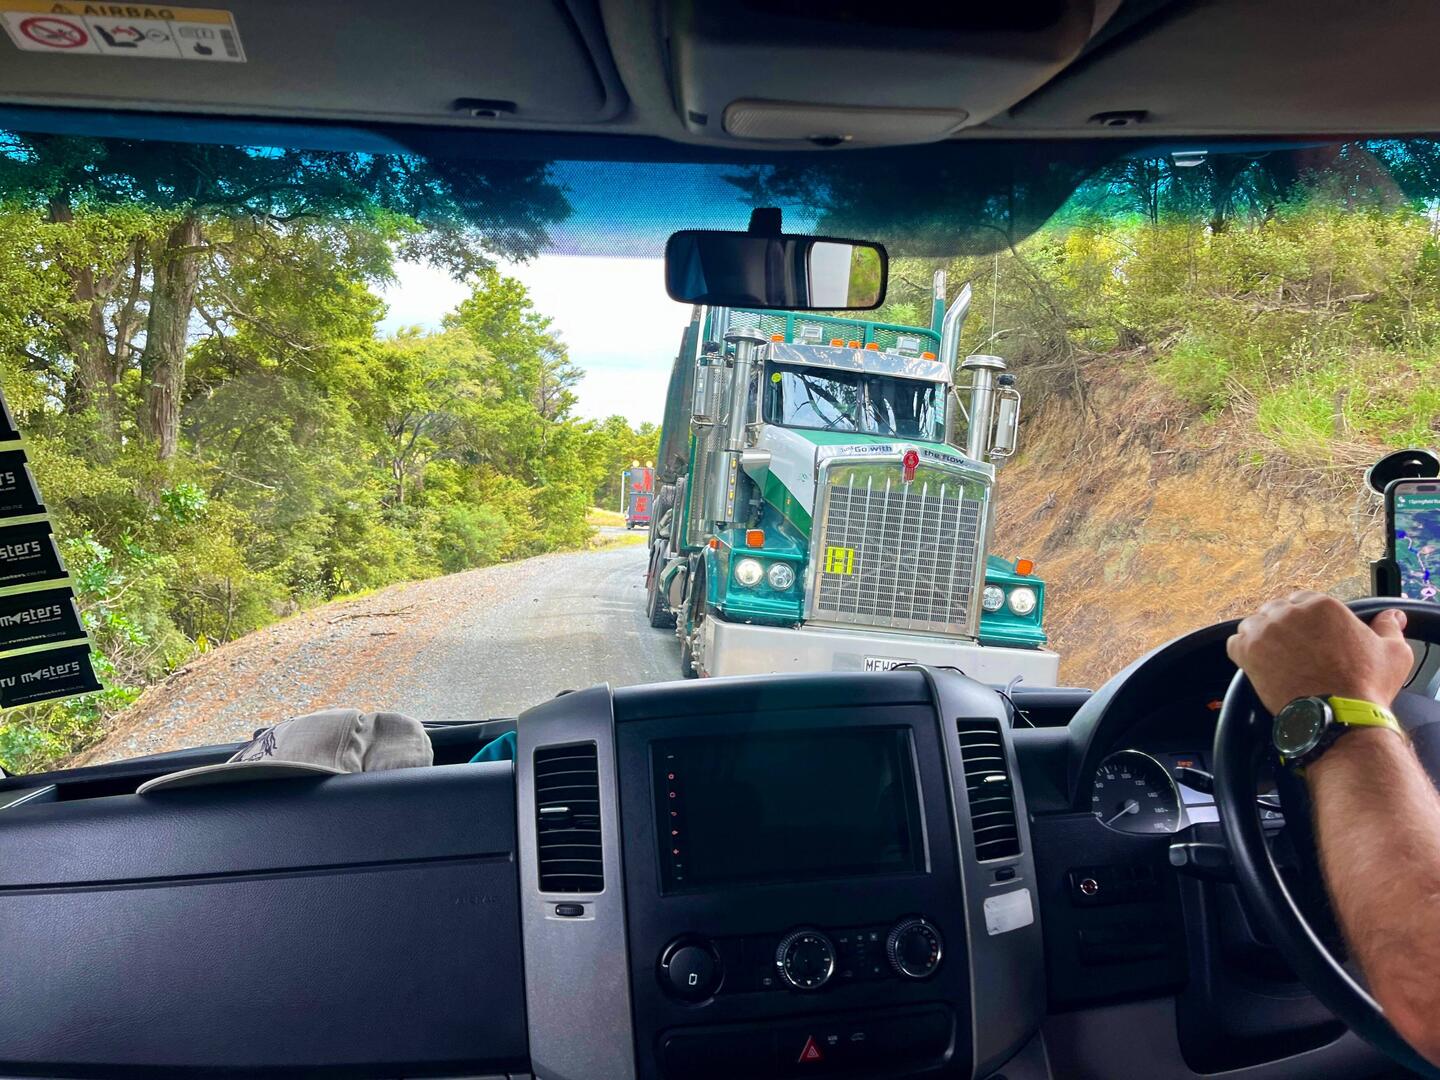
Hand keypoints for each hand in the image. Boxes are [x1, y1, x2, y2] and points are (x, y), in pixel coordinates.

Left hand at [1226, 591, 1412, 713]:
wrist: (1340, 716)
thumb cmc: (1366, 685)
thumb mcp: (1393, 651)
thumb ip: (1389, 626)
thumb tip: (1392, 615)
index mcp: (1321, 604)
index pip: (1302, 601)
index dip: (1304, 620)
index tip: (1309, 637)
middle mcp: (1289, 612)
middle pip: (1276, 611)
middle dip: (1284, 628)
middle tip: (1294, 651)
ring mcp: (1265, 631)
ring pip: (1254, 625)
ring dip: (1262, 638)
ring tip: (1277, 659)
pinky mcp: (1248, 652)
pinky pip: (1234, 643)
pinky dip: (1243, 652)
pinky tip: (1257, 664)